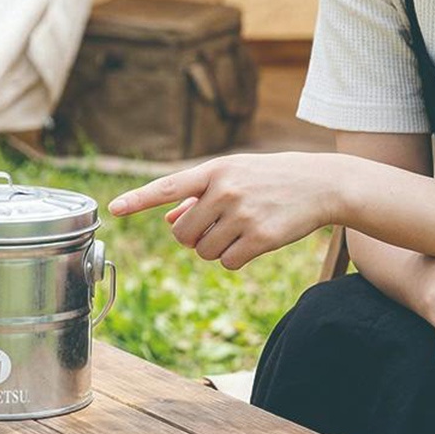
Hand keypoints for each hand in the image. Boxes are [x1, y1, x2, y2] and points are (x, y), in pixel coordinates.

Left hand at [109, 152, 336, 269]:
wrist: (321, 184)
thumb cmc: (268, 178)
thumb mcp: (232, 175)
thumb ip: (197, 195)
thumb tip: (168, 220)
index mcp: (212, 171)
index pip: (167, 187)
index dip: (138, 199)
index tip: (114, 208)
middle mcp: (224, 191)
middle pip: (181, 233)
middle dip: (191, 237)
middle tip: (213, 227)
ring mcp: (242, 214)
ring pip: (202, 251)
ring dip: (213, 249)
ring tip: (236, 230)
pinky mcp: (260, 237)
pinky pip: (226, 262)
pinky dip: (232, 259)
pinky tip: (250, 243)